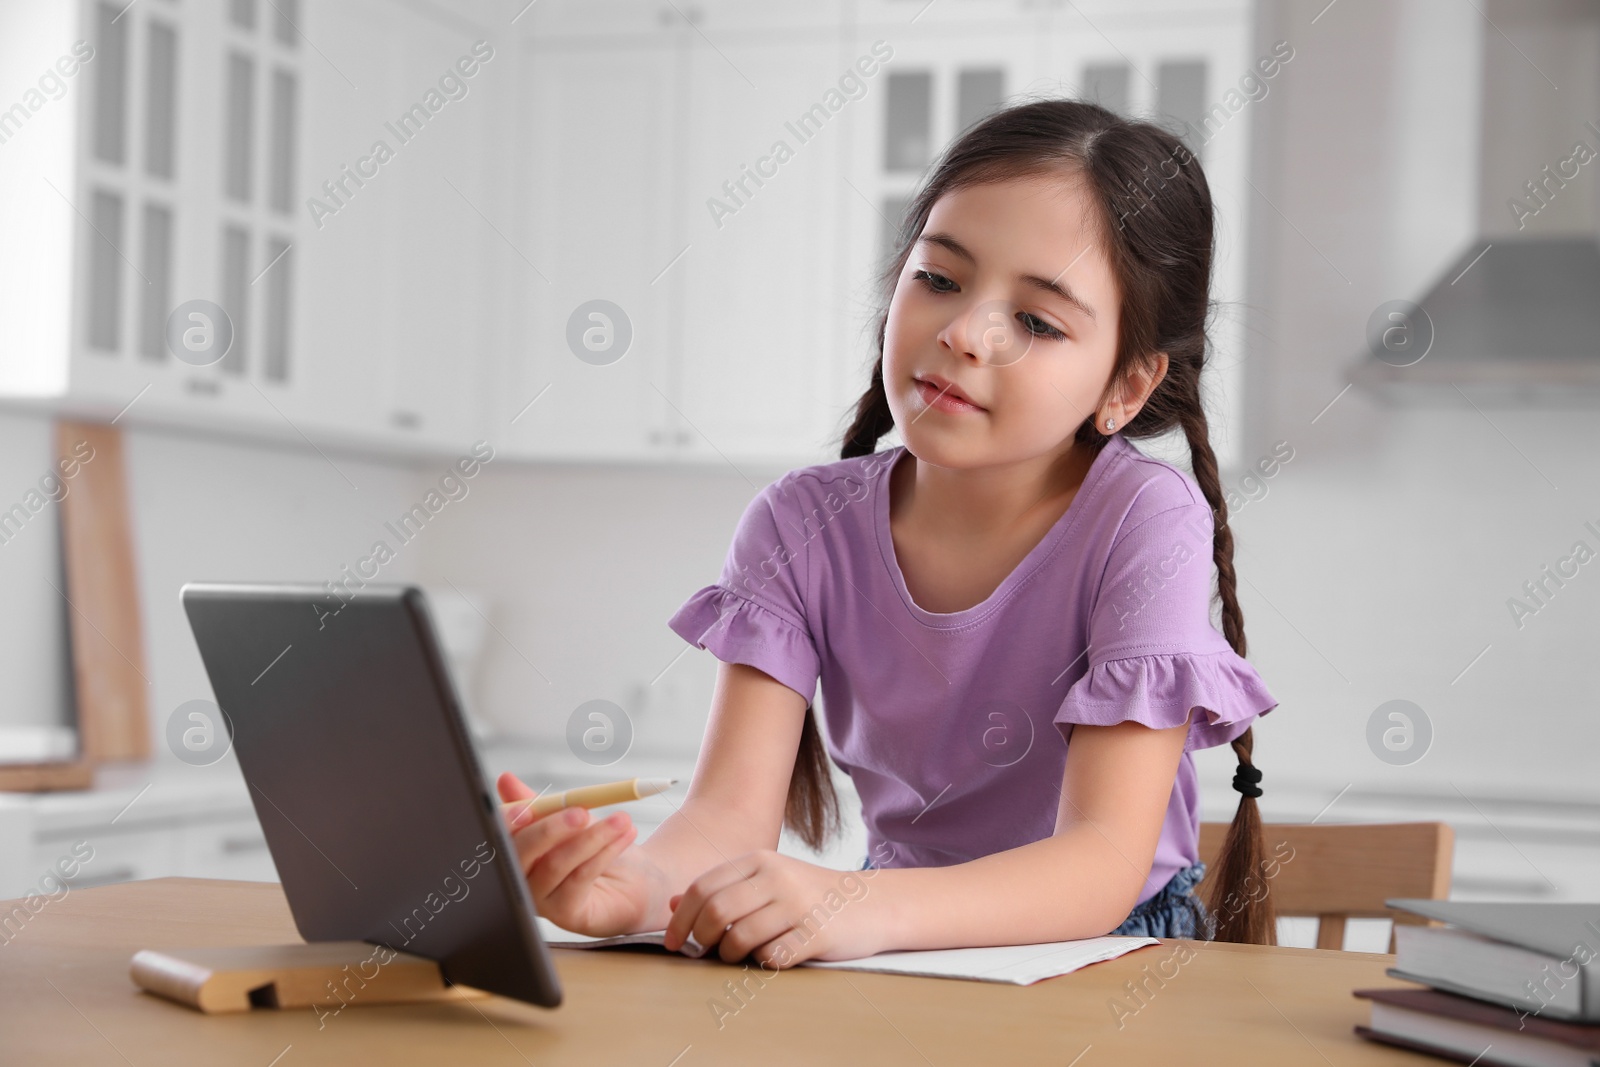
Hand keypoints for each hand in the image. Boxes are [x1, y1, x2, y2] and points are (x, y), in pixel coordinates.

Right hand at [496, 772, 667, 936]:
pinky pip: (581, 878)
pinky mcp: (567, 914)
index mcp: (517, 852)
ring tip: (621, 820)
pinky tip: (624, 837)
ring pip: (556, 864)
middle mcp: (522, 879)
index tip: (527, 807)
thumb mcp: (570, 817)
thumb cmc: (598, 849)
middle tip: (579, 812)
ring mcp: (542, 900)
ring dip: (592, 837)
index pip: (500, 836)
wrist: (639, 880)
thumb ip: (541, 802)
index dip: (508, 822)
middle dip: (549, 829)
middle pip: (520, 854)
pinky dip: (604, 853)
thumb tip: (504, 778)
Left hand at [662, 850, 881, 966]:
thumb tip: (672, 904)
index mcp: (759, 860)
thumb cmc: (807, 895)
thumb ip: (721, 888)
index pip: (703, 886)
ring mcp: (798, 905)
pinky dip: (761, 962)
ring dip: (728, 954)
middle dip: (699, 938)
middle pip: (716, 910)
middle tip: (701, 952)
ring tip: (735, 955)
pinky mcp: (816, 933)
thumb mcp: (765, 880)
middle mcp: (777, 877)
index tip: (673, 942)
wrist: (868, 903)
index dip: (680, 918)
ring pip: (739, 937)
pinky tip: (768, 956)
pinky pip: (771, 957)